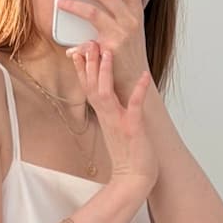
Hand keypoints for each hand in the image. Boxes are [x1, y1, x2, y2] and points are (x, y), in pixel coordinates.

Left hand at [56, 0, 150, 100]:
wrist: (133, 83)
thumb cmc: (129, 56)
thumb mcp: (134, 30)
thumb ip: (132, 8)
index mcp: (136, 13)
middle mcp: (131, 20)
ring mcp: (121, 33)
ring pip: (93, 11)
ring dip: (73, 4)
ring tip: (61, 1)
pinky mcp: (110, 47)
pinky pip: (87, 38)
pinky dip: (76, 41)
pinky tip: (68, 45)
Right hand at [68, 43, 156, 193]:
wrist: (133, 181)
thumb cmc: (128, 156)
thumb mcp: (115, 128)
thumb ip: (111, 111)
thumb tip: (109, 97)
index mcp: (104, 115)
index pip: (88, 87)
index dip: (82, 69)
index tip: (78, 50)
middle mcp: (107, 117)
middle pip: (92, 86)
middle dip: (89, 63)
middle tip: (88, 42)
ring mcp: (118, 122)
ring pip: (105, 93)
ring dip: (105, 72)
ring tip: (107, 51)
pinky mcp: (132, 129)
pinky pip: (134, 108)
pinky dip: (138, 91)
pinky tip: (144, 77)